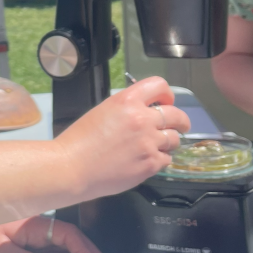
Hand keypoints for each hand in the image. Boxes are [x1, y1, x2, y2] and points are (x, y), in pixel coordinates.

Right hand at [54, 77, 189, 198]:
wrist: (72, 167)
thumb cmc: (79, 140)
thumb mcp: (103, 111)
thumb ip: (127, 108)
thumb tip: (144, 112)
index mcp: (127, 100)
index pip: (159, 85)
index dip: (167, 94)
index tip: (166, 102)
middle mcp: (142, 118)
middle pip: (176, 115)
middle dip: (180, 121)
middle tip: (178, 126)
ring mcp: (149, 142)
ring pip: (174, 139)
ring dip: (168, 142)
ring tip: (156, 147)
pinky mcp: (151, 164)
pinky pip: (167, 159)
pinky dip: (160, 160)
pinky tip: (147, 160)